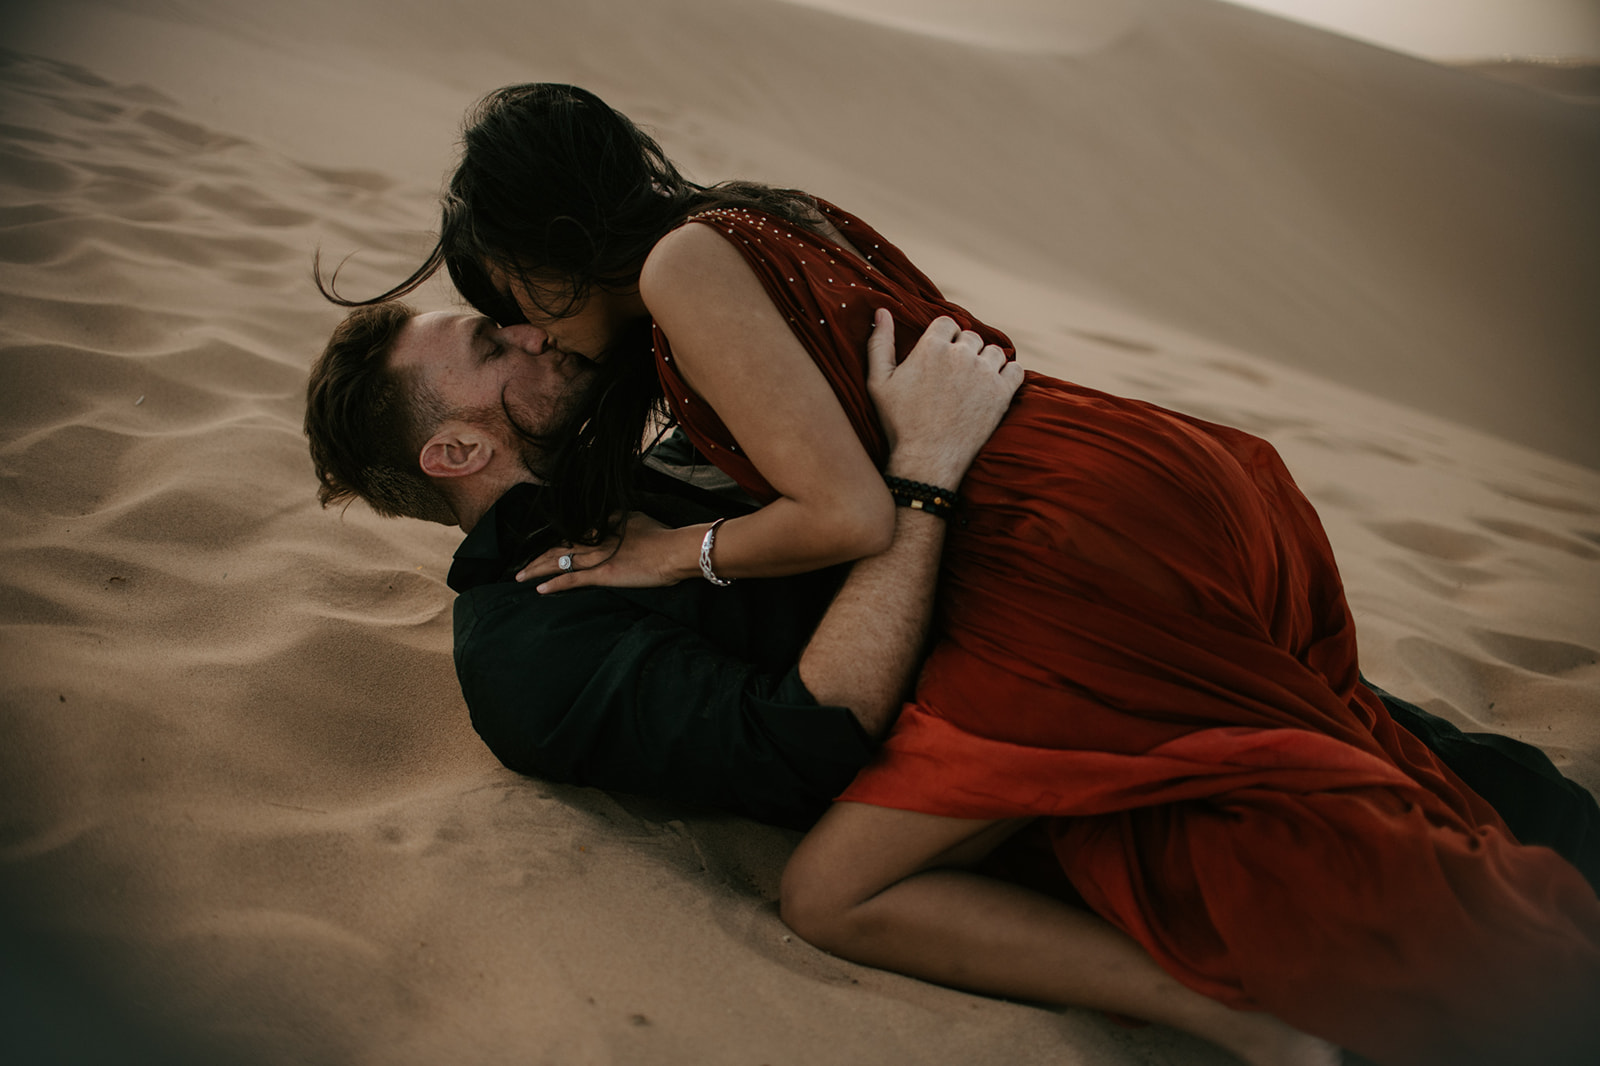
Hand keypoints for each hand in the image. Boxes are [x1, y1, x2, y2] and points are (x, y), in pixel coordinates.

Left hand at [517, 512, 685, 592]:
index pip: (573, 534)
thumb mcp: (638, 519)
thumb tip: (610, 518)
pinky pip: (572, 580)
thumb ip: (620, 520)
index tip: (545, 549)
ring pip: (559, 562)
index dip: (556, 542)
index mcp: (603, 526)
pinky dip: (554, 584)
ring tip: (521, 575)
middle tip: (522, 564)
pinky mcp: (603, 574)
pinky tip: (540, 588)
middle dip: (538, 556)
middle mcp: (595, 540)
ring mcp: (597, 557)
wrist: (674, 550)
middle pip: (559, 547)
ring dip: (537, 569)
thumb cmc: (663, 536)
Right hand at [867, 311, 1022, 486]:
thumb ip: (880, 343)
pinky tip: (993, 385)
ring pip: (993, 351)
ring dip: (985, 360)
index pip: (947, 322)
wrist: (927, 460)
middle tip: (954, 374)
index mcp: (932, 347)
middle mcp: (961, 355)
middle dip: (963, 350)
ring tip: (973, 381)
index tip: (940, 354)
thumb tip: (883, 312)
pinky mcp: (1002, 393)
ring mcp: (984, 373)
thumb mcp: (878, 382)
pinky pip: (1015, 369)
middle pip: (971, 336)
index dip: (944, 337)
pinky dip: (1007, 374)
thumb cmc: (899, 423)